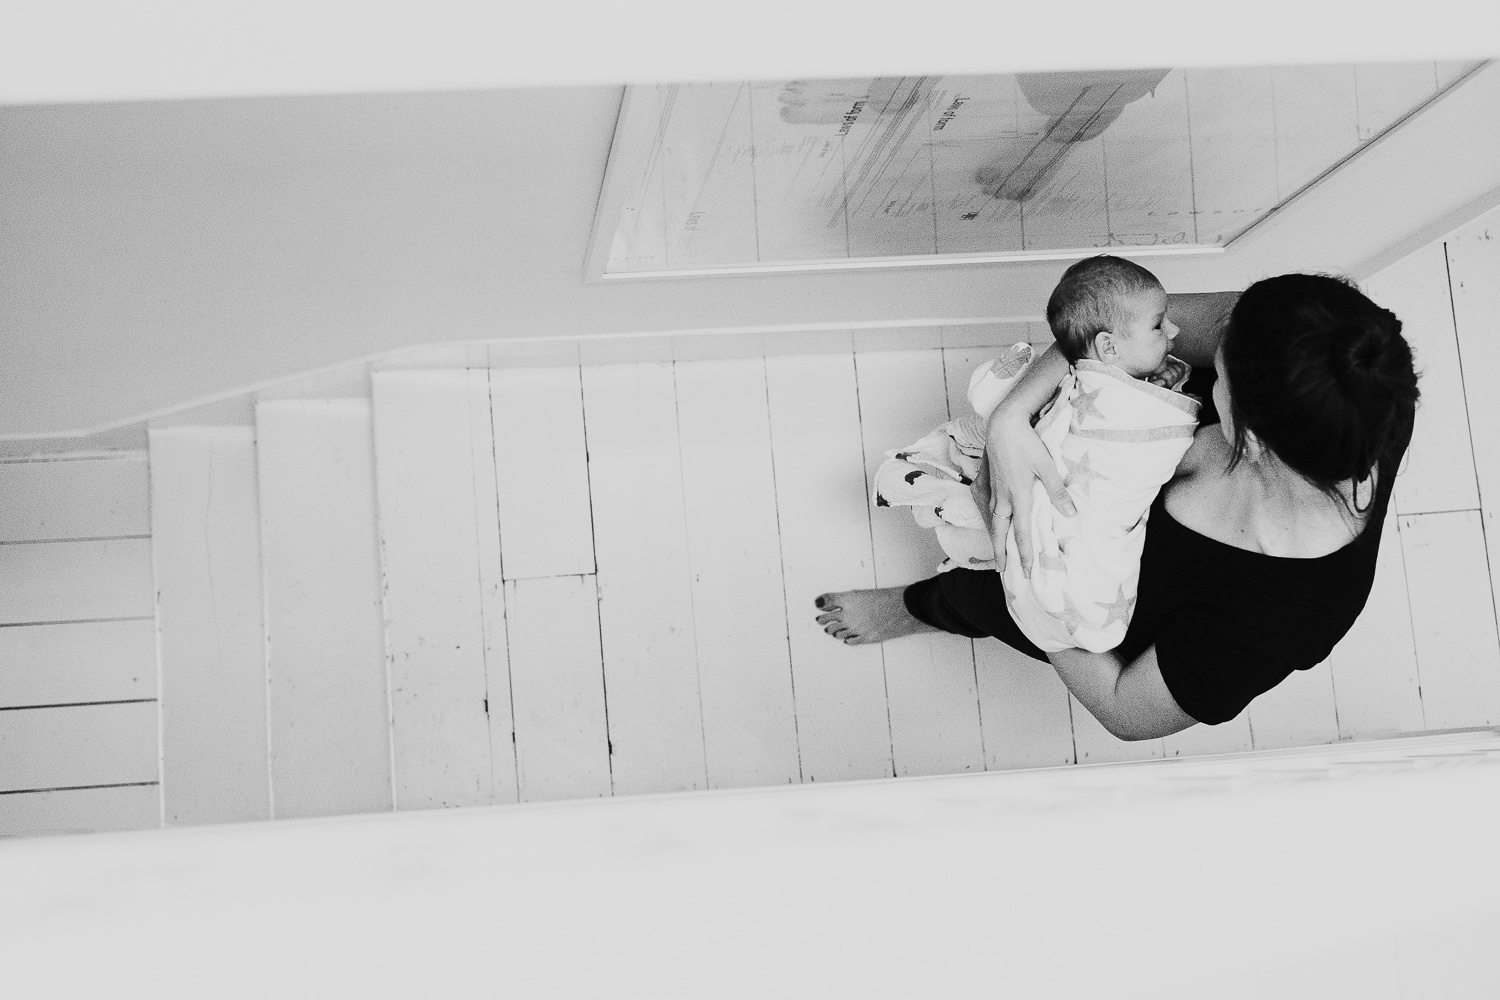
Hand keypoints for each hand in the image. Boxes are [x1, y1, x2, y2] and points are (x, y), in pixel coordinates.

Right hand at [985, 410, 1074, 577]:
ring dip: (994, 538)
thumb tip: (1071, 513)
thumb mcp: (1047, 467)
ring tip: (996, 551)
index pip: (1021, 534)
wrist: (1002, 425)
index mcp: (1017, 498)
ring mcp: (992, 490)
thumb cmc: (1026, 443)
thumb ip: (1057, 492)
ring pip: (991, 521)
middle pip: (999, 532)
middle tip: (1002, 570)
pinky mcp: (986, 481)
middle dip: (1001, 553)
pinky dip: (987, 520)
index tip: (1027, 571)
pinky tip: (990, 521)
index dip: (1024, 554)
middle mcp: (1001, 498)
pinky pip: (985, 507)